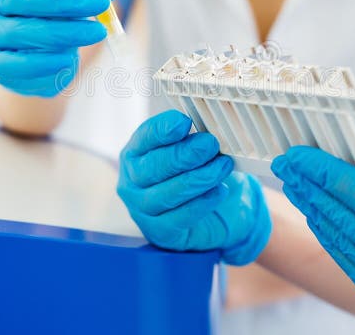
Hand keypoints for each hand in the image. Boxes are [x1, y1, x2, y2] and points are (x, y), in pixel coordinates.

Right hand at [0, 0, 114, 96]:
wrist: (27, 59)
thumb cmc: (46, 19)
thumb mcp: (63, 1)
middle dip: (65, 0)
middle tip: (99, 3)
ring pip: (19, 31)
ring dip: (63, 32)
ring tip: (96, 32)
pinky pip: (14, 65)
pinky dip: (43, 63)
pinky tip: (69, 59)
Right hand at [117, 110, 271, 265]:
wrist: (218, 213)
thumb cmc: (200, 173)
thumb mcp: (196, 150)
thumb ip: (196, 138)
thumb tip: (208, 130)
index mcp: (136, 152)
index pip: (145, 137)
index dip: (163, 129)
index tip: (184, 122)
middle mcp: (132, 180)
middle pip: (153, 167)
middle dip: (184, 155)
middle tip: (209, 144)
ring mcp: (141, 208)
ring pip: (166, 194)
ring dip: (198, 179)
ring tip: (222, 167)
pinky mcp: (159, 232)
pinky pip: (179, 218)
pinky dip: (202, 203)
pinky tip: (219, 191)